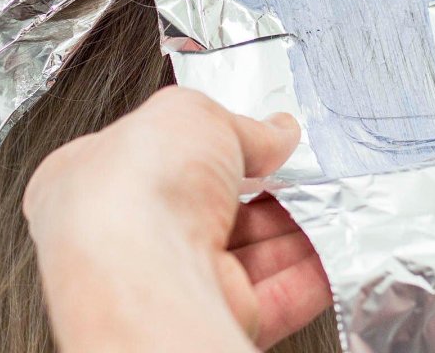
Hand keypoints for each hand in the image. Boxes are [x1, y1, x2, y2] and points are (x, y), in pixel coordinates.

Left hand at [22, 86, 330, 351]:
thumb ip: (241, 126)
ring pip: (249, 254)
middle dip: (266, 191)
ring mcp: (173, 282)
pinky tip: (334, 249)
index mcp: (101, 178)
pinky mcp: (212, 318)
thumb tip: (274, 132)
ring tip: (331, 204)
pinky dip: (310, 274)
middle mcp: (132, 238)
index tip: (258, 138)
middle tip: (302, 173)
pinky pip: (274, 298)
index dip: (214, 143)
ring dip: (295, 230)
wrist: (143, 274)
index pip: (164, 157)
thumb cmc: (137, 188)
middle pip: (214, 209)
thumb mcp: (193, 115)